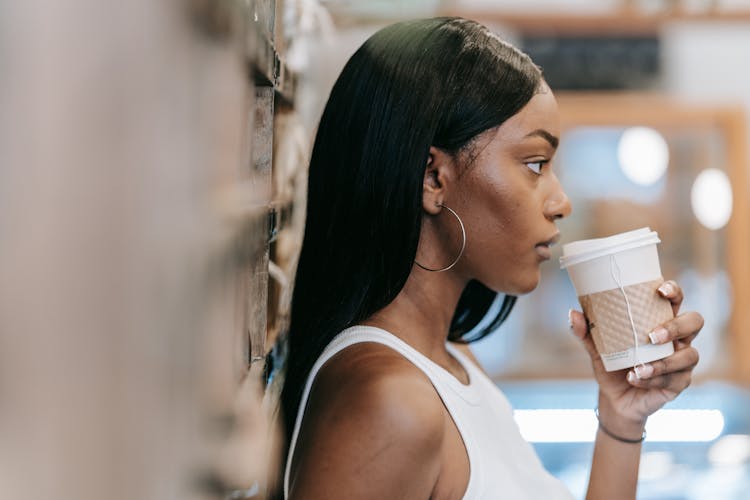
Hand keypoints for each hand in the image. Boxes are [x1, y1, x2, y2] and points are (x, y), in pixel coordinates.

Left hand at [569, 280, 702, 432]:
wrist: (614, 398)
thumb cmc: (612, 364)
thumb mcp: (596, 347)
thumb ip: (586, 331)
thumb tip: (573, 313)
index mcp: (660, 321)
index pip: (675, 300)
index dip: (674, 291)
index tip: (660, 291)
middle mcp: (678, 338)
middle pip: (694, 322)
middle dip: (676, 327)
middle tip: (652, 335)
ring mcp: (682, 361)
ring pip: (689, 355)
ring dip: (664, 362)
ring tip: (638, 366)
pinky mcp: (679, 383)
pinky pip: (675, 380)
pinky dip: (653, 379)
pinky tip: (635, 379)